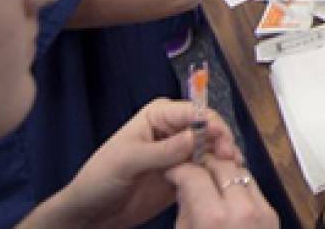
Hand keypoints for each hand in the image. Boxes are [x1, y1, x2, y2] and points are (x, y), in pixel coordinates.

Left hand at [47, 99, 241, 228]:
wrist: (92, 211)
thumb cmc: (99, 178)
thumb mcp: (128, 161)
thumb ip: (163, 150)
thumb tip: (196, 136)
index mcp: (159, 115)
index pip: (194, 112)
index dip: (212, 125)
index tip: (223, 143)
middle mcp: (173, 130)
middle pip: (209, 129)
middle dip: (222, 141)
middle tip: (231, 160)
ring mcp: (180, 153)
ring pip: (212, 150)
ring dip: (223, 159)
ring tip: (232, 173)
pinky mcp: (184, 175)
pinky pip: (206, 171)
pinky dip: (217, 175)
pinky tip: (222, 182)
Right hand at [169, 154, 279, 228]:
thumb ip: (186, 209)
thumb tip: (184, 185)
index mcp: (214, 218)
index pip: (195, 175)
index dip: (180, 169)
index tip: (173, 170)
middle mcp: (242, 208)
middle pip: (221, 165)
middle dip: (203, 162)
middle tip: (190, 167)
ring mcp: (262, 209)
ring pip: (240, 170)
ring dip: (223, 169)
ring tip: (208, 177)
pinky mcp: (272, 213)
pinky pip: (253, 186)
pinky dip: (238, 183)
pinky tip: (226, 190)